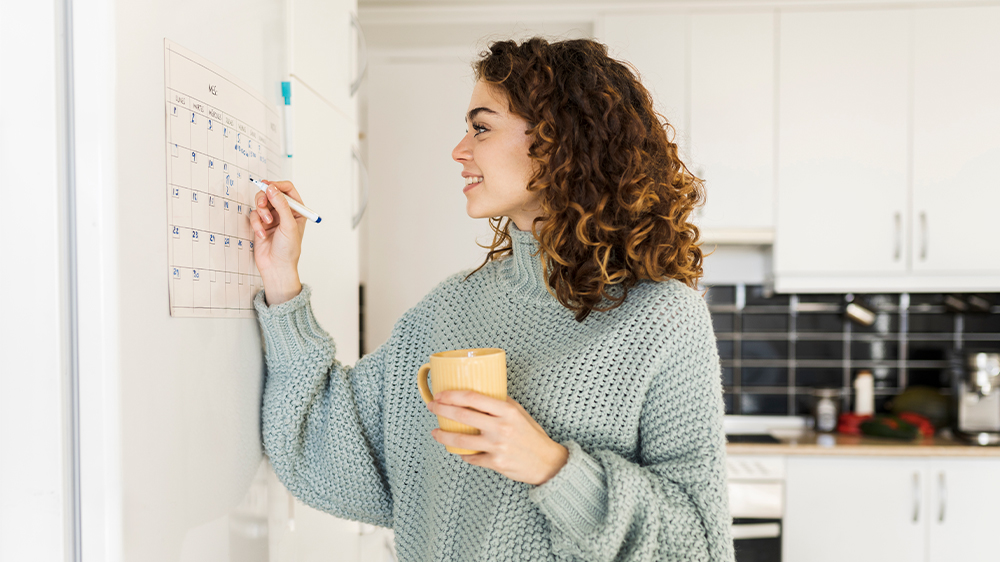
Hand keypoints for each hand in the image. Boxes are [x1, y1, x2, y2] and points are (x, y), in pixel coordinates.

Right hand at [249, 180, 305, 304]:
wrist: (277, 267)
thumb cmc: (288, 250)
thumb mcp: (288, 225)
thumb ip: (281, 205)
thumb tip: (272, 188)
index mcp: (296, 210)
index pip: (287, 189)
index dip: (277, 185)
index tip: (268, 187)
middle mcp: (284, 212)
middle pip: (271, 193)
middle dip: (265, 198)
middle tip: (262, 204)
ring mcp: (272, 218)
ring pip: (261, 203)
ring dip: (261, 211)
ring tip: (265, 223)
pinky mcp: (261, 225)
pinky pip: (254, 215)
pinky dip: (256, 224)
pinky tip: (261, 234)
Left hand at [427, 392, 568, 485]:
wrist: (547, 462)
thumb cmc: (532, 435)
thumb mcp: (519, 413)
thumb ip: (501, 403)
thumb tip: (480, 392)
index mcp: (507, 411)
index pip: (474, 398)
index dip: (453, 395)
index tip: (441, 394)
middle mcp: (500, 428)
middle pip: (463, 416)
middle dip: (442, 410)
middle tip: (432, 407)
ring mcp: (497, 446)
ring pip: (461, 441)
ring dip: (444, 436)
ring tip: (435, 432)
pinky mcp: (496, 463)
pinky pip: (471, 458)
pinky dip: (462, 455)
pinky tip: (457, 451)